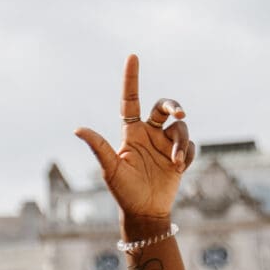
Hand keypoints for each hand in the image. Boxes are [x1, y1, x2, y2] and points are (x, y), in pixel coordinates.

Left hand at [75, 54, 194, 221]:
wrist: (145, 213)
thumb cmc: (123, 192)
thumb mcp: (110, 169)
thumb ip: (98, 147)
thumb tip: (77, 129)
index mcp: (131, 133)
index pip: (131, 100)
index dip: (132, 79)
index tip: (132, 57)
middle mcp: (149, 134)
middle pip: (164, 107)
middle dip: (174, 105)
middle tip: (179, 113)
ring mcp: (166, 145)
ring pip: (180, 128)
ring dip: (181, 142)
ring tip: (176, 161)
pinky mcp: (181, 157)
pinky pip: (191, 146)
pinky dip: (188, 154)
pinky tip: (180, 168)